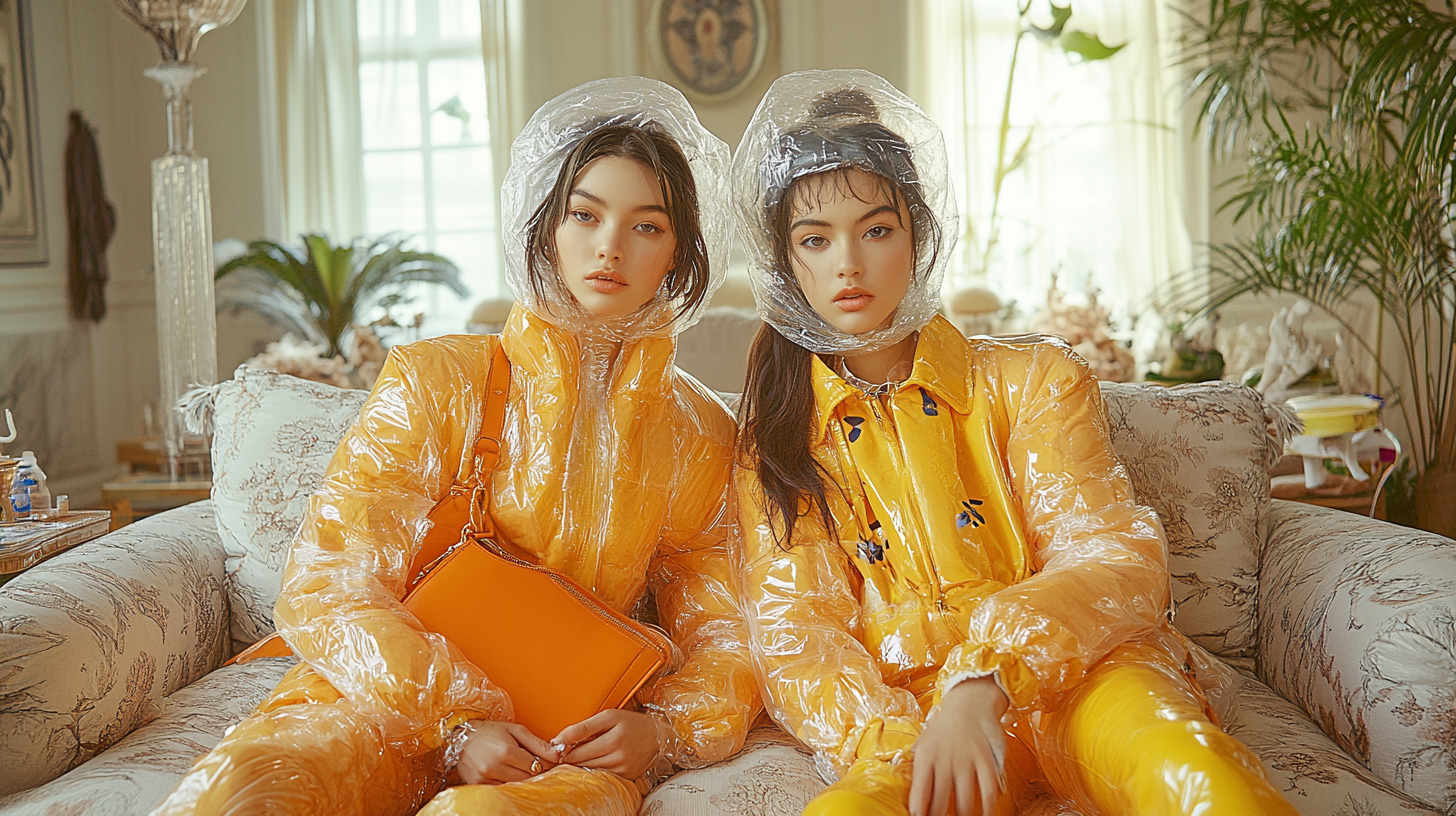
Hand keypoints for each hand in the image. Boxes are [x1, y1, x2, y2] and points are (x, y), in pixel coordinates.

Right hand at [456, 719, 557, 783]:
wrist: (460, 737)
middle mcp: (494, 767)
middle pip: (527, 778)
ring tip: (518, 766)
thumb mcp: (516, 730)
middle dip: (534, 771)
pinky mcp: (478, 785)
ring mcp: (485, 778)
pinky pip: (501, 789)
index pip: (536, 766)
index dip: (544, 763)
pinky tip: (507, 772)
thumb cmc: (490, 731)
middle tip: (533, 763)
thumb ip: (538, 744)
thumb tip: (559, 754)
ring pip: (515, 785)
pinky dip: (508, 782)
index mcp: (506, 751)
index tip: (546, 760)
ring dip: (521, 778)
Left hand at [550, 709, 666, 778]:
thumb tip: (558, 740)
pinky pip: (601, 777)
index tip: (556, 747)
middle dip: (569, 757)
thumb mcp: (608, 716)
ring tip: (579, 755)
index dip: (563, 749)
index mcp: (614, 738)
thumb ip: (582, 727)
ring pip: (589, 771)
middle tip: (562, 752)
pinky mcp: (625, 778)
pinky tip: (593, 762)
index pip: (578, 749)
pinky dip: (593, 770)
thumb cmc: (631, 723)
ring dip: (579, 765)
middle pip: (582, 762)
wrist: (658, 737)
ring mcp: (623, 769)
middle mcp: (619, 756)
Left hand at [910, 677, 1009, 815]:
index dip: (918, 814)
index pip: (919, 794)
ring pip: (964, 803)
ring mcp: (967, 762)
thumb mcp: (923, 742)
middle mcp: (945, 761)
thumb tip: (909, 794)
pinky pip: (988, 792)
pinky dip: (988, 810)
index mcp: (925, 757)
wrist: (970, 702)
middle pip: (940, 803)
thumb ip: (918, 768)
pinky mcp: (987, 761)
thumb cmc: (944, 726)